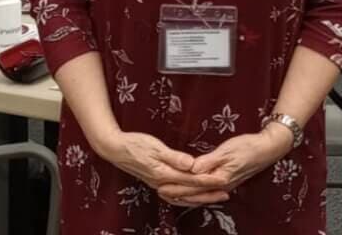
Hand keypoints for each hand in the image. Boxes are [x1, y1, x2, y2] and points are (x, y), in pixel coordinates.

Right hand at [93, 130, 230, 205]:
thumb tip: (191, 164)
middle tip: (226, 192)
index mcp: (164, 173)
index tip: (223, 180)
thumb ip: (174, 157)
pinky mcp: (156, 182)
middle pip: (190, 191)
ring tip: (215, 197)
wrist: (115, 149)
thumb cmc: (134, 144)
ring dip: (201, 197)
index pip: (191, 179)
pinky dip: (188, 197)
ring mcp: (159, 184)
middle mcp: (163, 183)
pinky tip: (193, 196)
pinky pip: (177, 195)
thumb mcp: (155, 146)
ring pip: (184, 196)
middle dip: (209, 193)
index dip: (208, 180)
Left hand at [157, 127, 292, 204]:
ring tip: (169, 192)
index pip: (194, 185)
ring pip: (200, 194)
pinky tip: (189, 189)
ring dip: (185, 194)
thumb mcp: (227, 151)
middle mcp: (221, 186)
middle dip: (177, 192)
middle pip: (195, 193)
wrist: (267, 149)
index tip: (161, 185)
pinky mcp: (225, 180)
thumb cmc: (247, 147)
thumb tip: (193, 169)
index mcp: (220, 179)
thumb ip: (209, 161)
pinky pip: (206, 190)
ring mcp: (224, 184)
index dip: (177, 186)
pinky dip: (195, 191)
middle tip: (159, 190)